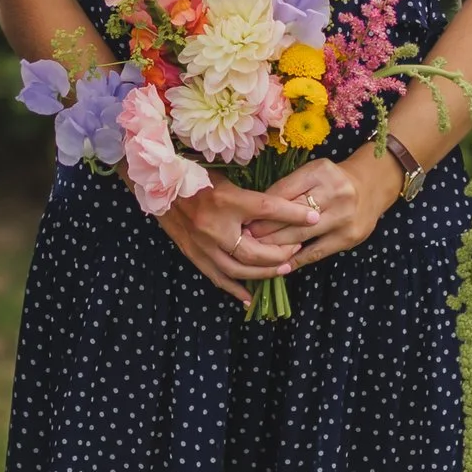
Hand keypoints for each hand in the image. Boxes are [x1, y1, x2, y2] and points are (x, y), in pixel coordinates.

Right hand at [156, 174, 328, 309]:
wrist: (158, 183)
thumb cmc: (196, 174)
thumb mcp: (227, 177)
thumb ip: (251, 195)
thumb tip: (282, 207)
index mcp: (227, 199)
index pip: (268, 209)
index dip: (293, 214)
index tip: (313, 216)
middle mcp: (214, 225)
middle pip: (255, 250)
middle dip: (279, 253)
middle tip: (296, 249)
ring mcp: (202, 243)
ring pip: (238, 269)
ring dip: (263, 272)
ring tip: (283, 269)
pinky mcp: (192, 253)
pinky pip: (216, 277)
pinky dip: (233, 288)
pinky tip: (249, 296)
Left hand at [248, 144, 404, 266]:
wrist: (371, 187)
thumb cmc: (332, 180)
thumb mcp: (312, 173)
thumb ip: (288, 189)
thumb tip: (255, 212)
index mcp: (320, 172)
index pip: (282, 193)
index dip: (261, 209)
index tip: (243, 220)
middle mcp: (334, 193)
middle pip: (290, 215)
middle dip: (263, 229)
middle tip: (242, 240)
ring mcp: (343, 217)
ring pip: (300, 236)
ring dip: (275, 246)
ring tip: (256, 252)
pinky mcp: (348, 237)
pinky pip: (316, 252)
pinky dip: (297, 259)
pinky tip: (281, 266)